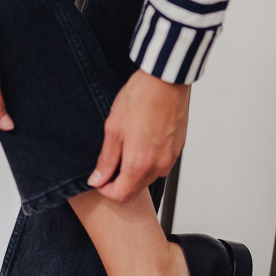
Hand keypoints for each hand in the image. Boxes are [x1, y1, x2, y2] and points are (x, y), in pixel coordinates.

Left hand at [87, 69, 189, 202]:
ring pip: (148, 178)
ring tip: (125, 148)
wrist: (166, 80)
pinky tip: (140, 141)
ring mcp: (170, 158)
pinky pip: (160, 165)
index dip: (105, 190)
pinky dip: (147, 162)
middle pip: (135, 189)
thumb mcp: (113, 129)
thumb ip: (106, 159)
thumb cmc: (141, 98)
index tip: (99, 178)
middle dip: (119, 182)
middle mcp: (158, 166)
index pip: (120, 195)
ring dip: (134, 172)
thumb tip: (97, 178)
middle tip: (109, 164)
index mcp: (139, 164)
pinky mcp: (177, 149)